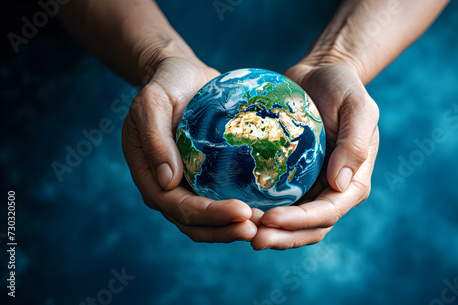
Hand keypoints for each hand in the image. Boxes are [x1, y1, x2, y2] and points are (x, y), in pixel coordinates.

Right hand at [122, 56, 257, 241]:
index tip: (242, 212)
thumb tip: (167, 182)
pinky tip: (270, 206)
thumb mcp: (152, 103)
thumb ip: (154, 139)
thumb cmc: (165, 85)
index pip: (178, 207)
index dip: (209, 215)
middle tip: (259, 227)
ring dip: (236, 227)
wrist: (183, 77)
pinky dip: (244, 207)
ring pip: (211, 220)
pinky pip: (224, 199)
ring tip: (267, 224)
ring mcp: (188, 186)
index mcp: (150, 177)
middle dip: (226, 230)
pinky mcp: (207, 179)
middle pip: (196, 223)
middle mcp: (168, 189)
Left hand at [250, 61, 379, 249]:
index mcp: (352, 181)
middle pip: (308, 227)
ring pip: (290, 222)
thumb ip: (355, 144)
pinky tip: (235, 209)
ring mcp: (310, 187)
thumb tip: (339, 184)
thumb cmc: (342, 87)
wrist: (319, 74)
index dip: (300, 222)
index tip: (271, 220)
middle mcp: (331, 190)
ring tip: (241, 230)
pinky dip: (259, 210)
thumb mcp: (358, 107)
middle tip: (253, 238)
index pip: (328, 212)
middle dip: (283, 237)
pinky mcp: (290, 178)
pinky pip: (274, 200)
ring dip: (269, 231)